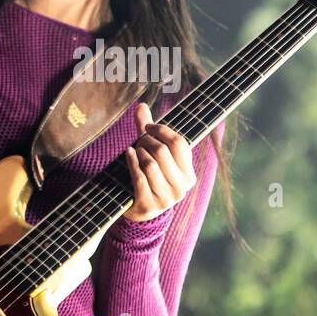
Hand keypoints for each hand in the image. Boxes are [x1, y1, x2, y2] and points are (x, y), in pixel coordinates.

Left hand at [122, 102, 196, 222]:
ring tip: (134, 150)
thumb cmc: (149, 177)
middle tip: (139, 140)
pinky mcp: (149, 205)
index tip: (148, 126)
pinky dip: (132, 162)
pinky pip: (139, 177)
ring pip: (150, 164)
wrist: (139, 210)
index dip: (161, 130)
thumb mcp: (152, 154)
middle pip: (163, 152)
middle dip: (146, 141)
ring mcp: (166, 199)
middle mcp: (181, 188)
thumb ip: (148, 132)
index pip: (179, 143)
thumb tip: (140, 105)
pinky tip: (128, 154)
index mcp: (188, 174)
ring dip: (139, 152)